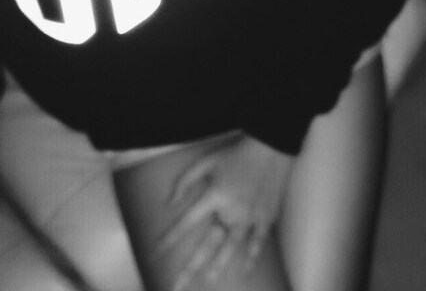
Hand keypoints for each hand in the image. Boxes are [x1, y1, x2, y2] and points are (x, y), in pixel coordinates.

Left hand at [156, 136, 292, 290]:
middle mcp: (231, 210)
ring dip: (218, 265)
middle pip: (208, 244)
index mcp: (214, 196)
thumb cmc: (235, 155)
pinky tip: (244, 272)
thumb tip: (170, 202)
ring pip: (232, 247)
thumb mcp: (206, 162)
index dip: (170, 239)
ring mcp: (250, 216)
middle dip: (191, 266)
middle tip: (177, 286)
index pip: (187, 223)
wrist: (269, 149)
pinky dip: (251, 259)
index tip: (156, 253)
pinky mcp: (265, 218)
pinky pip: (257, 243)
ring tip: (208, 280)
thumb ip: (185, 181)